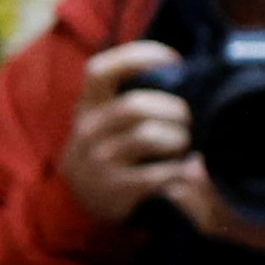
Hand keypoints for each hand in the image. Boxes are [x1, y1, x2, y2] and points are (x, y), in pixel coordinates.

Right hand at [58, 40, 195, 223]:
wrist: (78, 208)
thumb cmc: (107, 153)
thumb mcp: (103, 123)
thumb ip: (127, 97)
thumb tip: (178, 70)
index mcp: (88, 108)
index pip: (101, 71)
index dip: (139, 56)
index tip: (174, 60)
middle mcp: (88, 132)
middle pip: (135, 106)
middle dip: (172, 110)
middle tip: (187, 121)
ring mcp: (98, 162)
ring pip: (147, 137)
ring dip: (177, 139)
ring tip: (183, 146)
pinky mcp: (114, 190)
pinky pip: (156, 173)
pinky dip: (178, 171)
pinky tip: (182, 172)